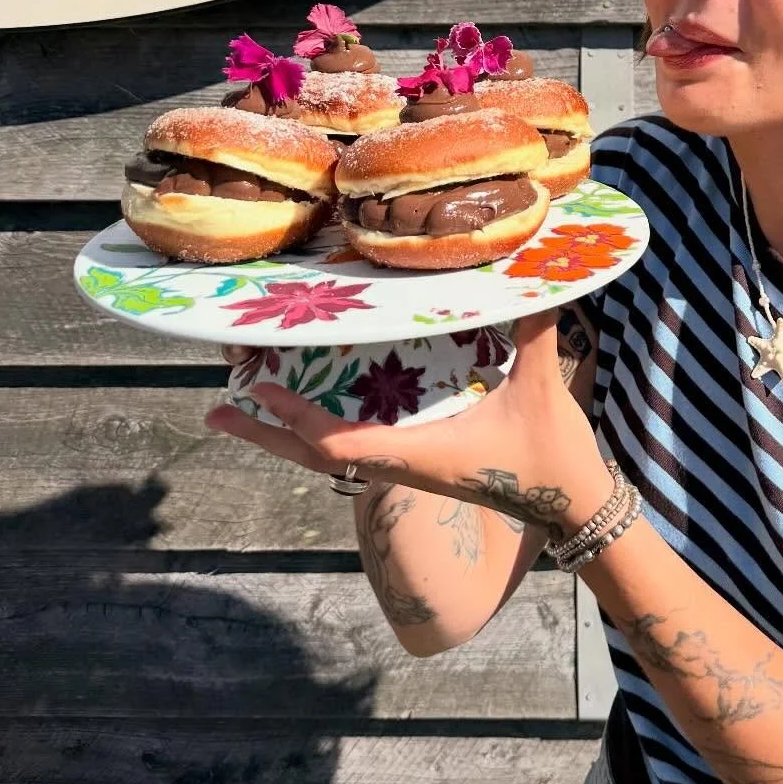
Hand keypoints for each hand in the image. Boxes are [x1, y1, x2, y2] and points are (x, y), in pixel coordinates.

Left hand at [204, 311, 613, 539]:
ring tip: (238, 409)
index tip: (261, 390)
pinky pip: (350, 451)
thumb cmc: (551, 455)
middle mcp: (400, 466)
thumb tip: (529, 279)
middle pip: (315, 456)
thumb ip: (533, 333)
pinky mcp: (413, 466)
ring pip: (327, 457)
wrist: (567, 503)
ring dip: (281, 434)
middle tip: (215, 409)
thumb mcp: (541, 389)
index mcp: (418, 455)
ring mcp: (404, 469)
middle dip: (264, 432)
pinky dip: (315, 431)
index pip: (342, 444)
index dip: (299, 418)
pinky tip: (306, 413)